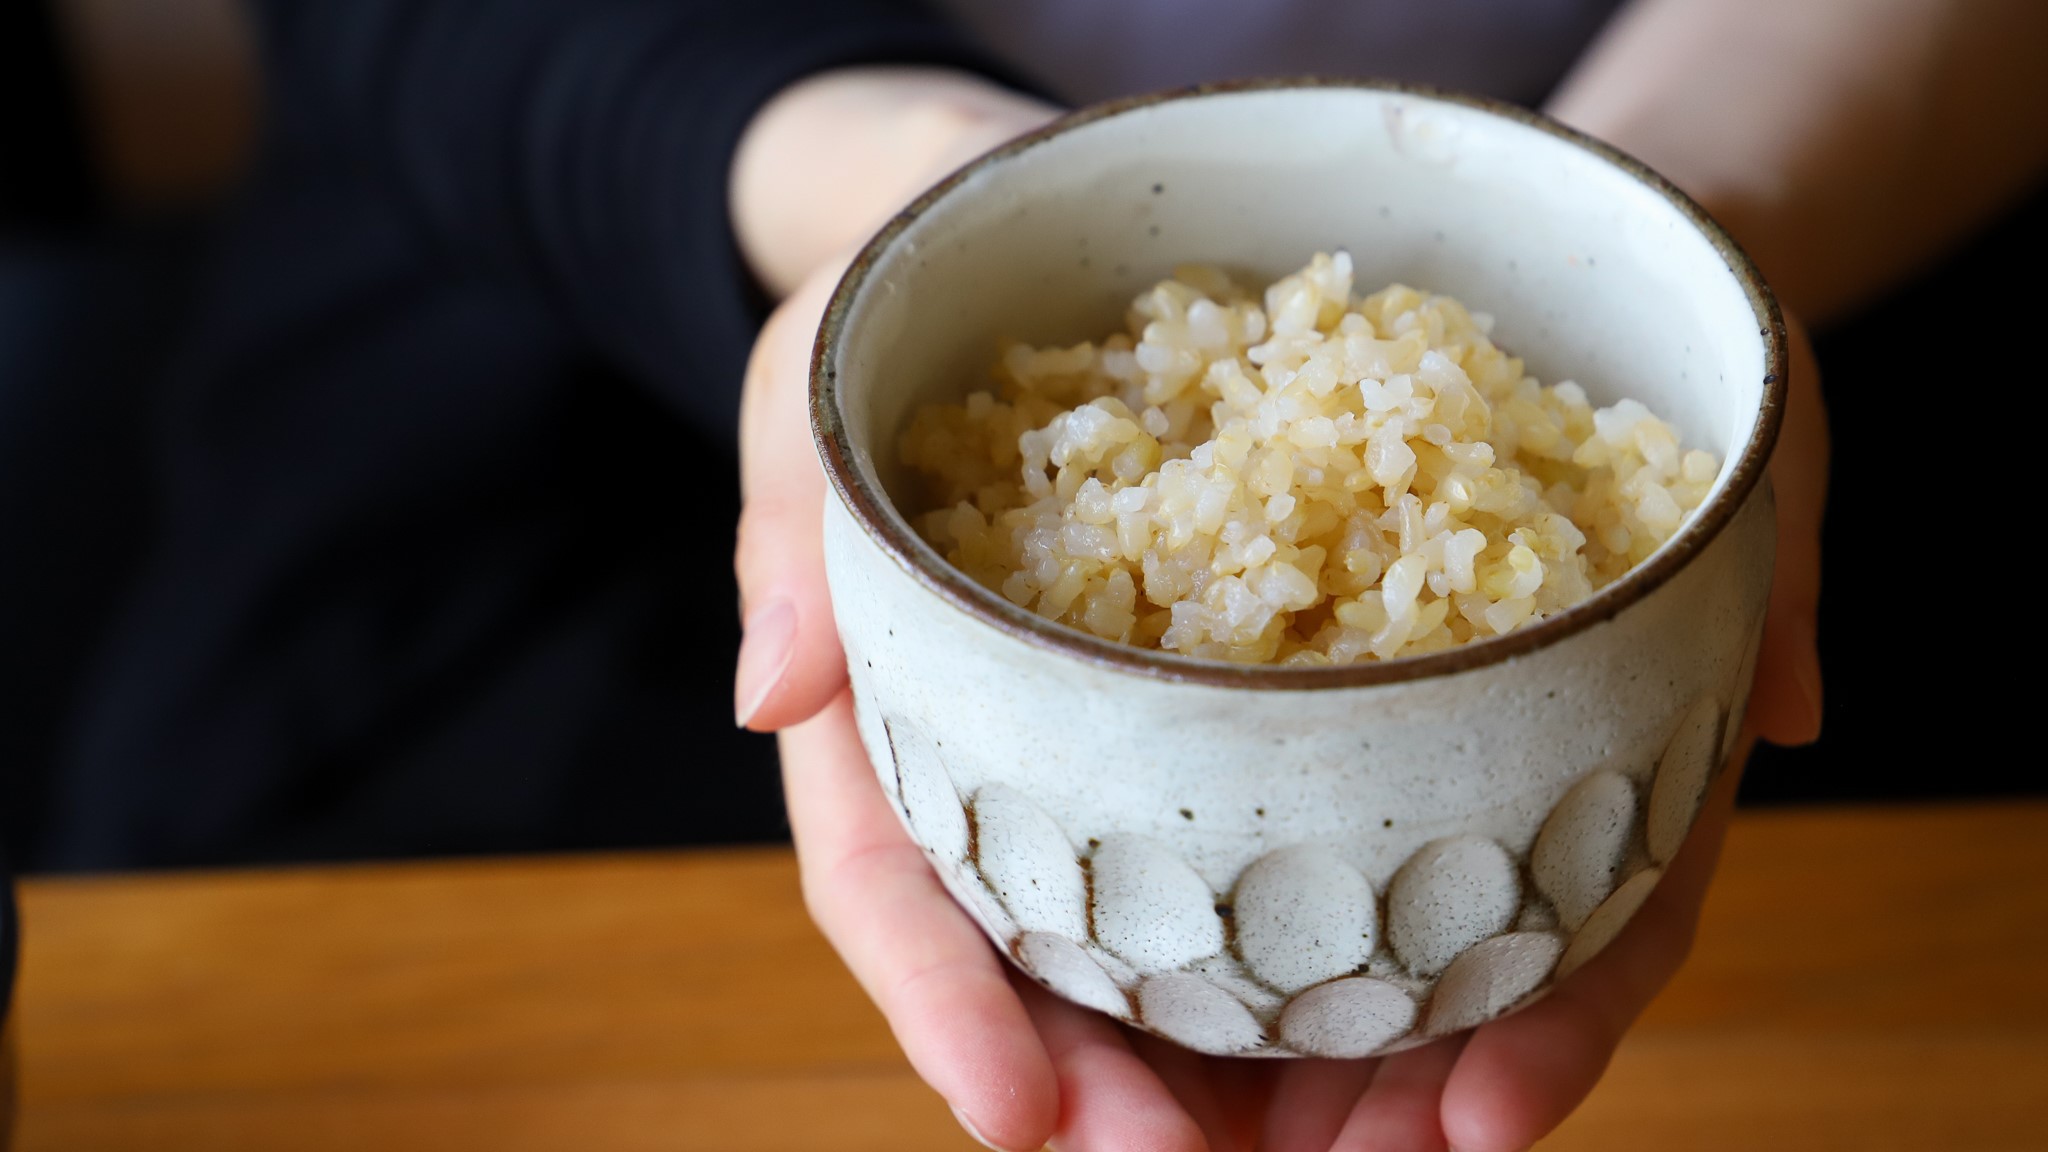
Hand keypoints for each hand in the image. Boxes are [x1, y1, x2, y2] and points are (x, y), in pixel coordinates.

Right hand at [731, 75, 1827, 1150]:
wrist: (1016, 234)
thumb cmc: (892, 315)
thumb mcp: (817, 391)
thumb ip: (798, 532)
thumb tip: (770, 696)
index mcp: (895, 703)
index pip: (896, 880)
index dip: (949, 1009)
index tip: (1018, 1120)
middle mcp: (1012, 752)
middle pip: (1047, 960)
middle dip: (1123, 1090)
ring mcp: (1121, 741)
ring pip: (1175, 940)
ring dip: (1260, 1062)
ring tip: (1365, 1142)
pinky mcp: (1232, 704)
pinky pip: (1288, 838)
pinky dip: (1348, 933)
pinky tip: (1431, 1006)